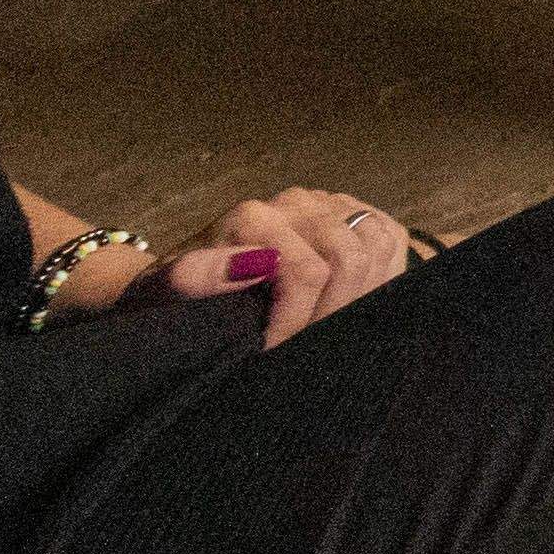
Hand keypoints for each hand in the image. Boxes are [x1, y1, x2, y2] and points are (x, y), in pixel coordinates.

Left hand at [167, 184, 418, 347]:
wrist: (181, 278)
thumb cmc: (172, 294)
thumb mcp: (163, 293)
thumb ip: (197, 276)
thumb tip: (256, 264)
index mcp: (254, 218)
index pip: (307, 272)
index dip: (298, 321)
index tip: (274, 352)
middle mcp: (296, 201)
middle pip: (349, 258)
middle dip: (333, 312)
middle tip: (305, 346)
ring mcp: (327, 203)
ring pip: (377, 245)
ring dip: (362, 294)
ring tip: (327, 328)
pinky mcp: (350, 211)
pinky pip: (390, 236)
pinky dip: (384, 273)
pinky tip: (354, 300)